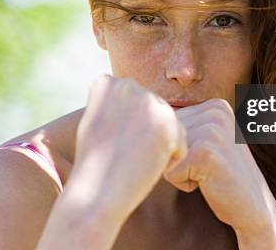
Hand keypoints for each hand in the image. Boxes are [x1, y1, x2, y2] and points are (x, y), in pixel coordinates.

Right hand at [69, 74, 186, 219]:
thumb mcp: (96, 119)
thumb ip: (116, 102)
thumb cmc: (94, 164)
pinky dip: (170, 159)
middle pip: (157, 110)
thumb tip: (132, 96)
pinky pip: (181, 144)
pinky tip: (146, 165)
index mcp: (109, 83)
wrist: (96, 192)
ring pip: (172, 125)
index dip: (130, 127)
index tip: (113, 141)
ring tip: (134, 158)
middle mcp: (130, 86)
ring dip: (160, 145)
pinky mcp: (168, 124)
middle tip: (126, 152)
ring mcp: (149, 103)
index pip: (138, 102)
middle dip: (149, 133)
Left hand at [163, 99, 275, 247]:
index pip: (169, 122)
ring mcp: (212, 130)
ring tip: (208, 174)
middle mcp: (216, 110)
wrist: (255, 208)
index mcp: (216, 104)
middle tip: (209, 168)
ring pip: (165, 154)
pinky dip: (184, 183)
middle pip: (165, 135)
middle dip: (179, 158)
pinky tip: (209, 183)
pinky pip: (170, 172)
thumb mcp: (206, 139)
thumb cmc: (222, 176)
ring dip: (181, 171)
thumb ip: (184, 123)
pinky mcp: (205, 153)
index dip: (181, 147)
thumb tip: (143, 112)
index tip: (208, 156)